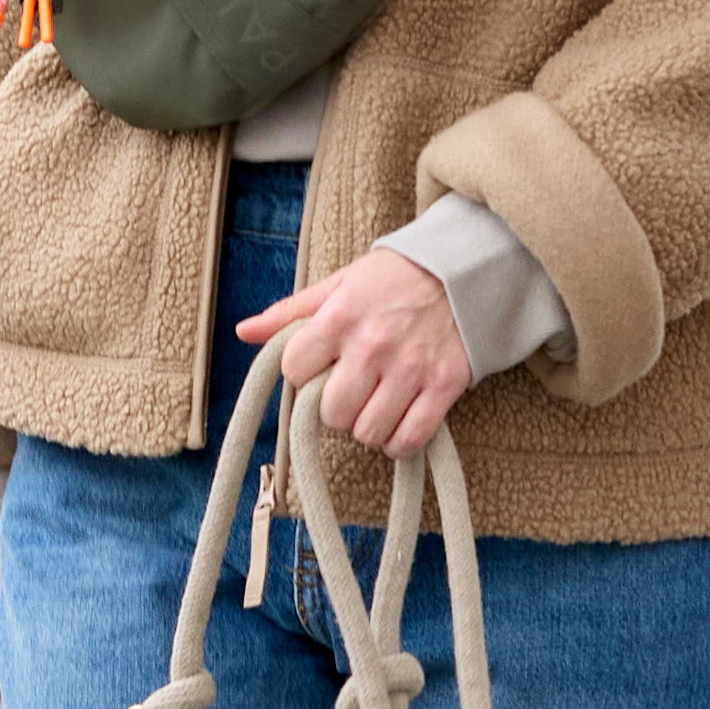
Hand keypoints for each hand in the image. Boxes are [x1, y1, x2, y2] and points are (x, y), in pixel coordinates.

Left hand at [236, 246, 471, 460]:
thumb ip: (290, 312)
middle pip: (332, 413)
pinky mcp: (444, 385)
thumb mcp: (339, 283)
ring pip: (368, 432)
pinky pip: (410, 439)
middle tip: (349, 394)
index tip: (320, 369)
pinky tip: (399, 422)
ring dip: (367, 427)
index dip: (302, 375)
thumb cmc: (396, 276)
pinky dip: (399, 442)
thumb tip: (244, 331)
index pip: (294, 371)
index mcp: (340, 317)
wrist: (465, 267)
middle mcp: (373, 345)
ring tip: (376, 406)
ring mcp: (411, 368)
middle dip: (335, 410)